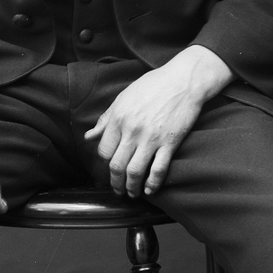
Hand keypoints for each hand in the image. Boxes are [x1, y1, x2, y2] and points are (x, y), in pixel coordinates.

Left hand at [84, 46, 233, 198]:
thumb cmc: (153, 85)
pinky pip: (158, 170)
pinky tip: (150, 189)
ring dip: (131, 188)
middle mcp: (132, 130)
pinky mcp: (170, 143)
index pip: (104, 150)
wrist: (183, 80)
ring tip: (132, 193)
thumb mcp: (124, 97)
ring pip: (135, 172)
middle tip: (118, 190)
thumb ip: (106, 118)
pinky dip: (152, 184)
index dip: (105, 163)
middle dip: (116, 183)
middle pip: (117, 166)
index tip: (110, 168)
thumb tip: (89, 136)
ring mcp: (151, 138)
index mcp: (119, 117)